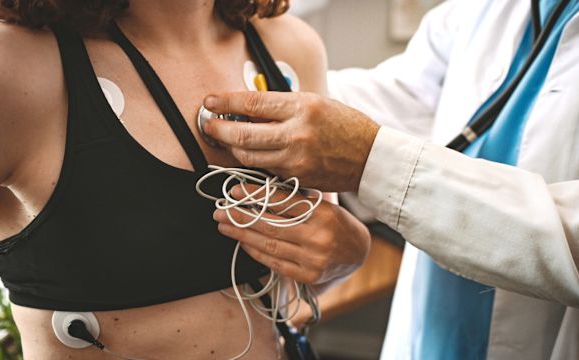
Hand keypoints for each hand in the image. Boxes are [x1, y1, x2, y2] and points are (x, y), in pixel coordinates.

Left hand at [203, 92, 379, 191]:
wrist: (370, 156)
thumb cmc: (344, 126)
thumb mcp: (315, 103)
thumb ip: (282, 106)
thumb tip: (246, 107)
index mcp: (302, 107)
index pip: (252, 102)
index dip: (225, 102)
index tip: (211, 102)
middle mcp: (297, 134)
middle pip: (243, 133)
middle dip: (219, 129)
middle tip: (209, 125)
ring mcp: (296, 159)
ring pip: (248, 157)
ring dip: (231, 148)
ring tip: (224, 140)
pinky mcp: (296, 178)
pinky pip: (263, 170)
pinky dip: (251, 162)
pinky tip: (247, 154)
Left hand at [213, 186, 370, 283]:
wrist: (359, 252)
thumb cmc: (337, 223)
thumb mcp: (323, 204)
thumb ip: (296, 200)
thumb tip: (258, 190)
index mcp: (323, 213)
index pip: (282, 201)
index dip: (255, 196)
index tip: (234, 191)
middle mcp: (318, 237)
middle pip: (271, 224)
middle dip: (241, 217)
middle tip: (221, 210)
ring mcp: (313, 259)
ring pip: (269, 244)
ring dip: (242, 235)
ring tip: (224, 225)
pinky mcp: (308, 276)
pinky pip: (275, 262)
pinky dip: (256, 252)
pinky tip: (242, 242)